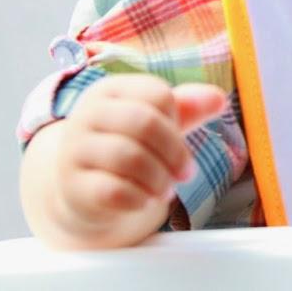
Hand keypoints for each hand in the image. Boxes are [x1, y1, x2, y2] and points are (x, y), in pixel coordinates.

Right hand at [23, 75, 227, 248]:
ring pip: (128, 157)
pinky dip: (140, 198)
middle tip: (187, 173)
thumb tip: (219, 99)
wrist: (84, 187)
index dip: (178, 118)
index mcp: (110, 90)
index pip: (157, 94)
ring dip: (159, 178)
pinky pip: (113, 191)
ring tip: (167, 189)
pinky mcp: (72, 186)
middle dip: (175, 151)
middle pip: (143, 122)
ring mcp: (74, 151)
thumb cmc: (129, 145)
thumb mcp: (158, 121)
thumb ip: (189, 107)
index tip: (180, 135)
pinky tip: (145, 201)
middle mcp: (87, 115)